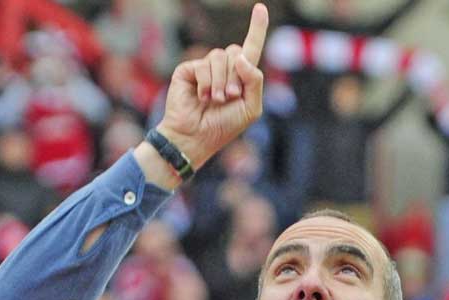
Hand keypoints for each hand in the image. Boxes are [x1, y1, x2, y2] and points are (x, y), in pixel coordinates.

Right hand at [156, 3, 267, 171]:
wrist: (196, 138)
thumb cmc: (223, 127)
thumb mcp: (251, 108)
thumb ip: (255, 81)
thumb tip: (240, 57)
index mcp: (240, 78)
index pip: (251, 48)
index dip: (257, 29)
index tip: (260, 8)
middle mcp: (223, 70)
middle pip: (236, 52)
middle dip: (236, 76)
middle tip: (229, 97)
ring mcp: (205, 68)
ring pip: (220, 56)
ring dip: (221, 82)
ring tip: (215, 100)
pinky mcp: (189, 69)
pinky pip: (204, 64)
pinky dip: (206, 83)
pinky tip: (201, 97)